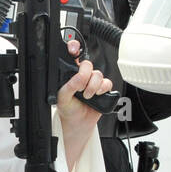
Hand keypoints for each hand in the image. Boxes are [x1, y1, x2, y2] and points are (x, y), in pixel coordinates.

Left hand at [55, 39, 112, 169]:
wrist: (78, 123)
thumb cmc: (68, 108)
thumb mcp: (62, 98)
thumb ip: (69, 86)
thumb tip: (79, 78)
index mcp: (69, 74)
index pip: (72, 56)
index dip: (74, 48)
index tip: (74, 49)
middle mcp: (82, 75)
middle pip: (88, 64)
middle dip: (85, 76)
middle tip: (80, 87)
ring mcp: (93, 81)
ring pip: (98, 74)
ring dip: (93, 86)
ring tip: (86, 96)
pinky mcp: (102, 88)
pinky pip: (107, 82)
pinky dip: (102, 89)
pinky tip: (96, 95)